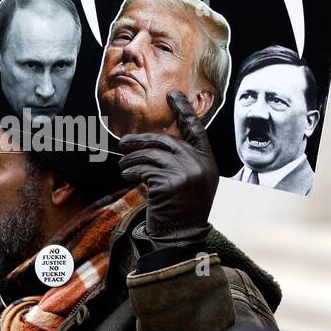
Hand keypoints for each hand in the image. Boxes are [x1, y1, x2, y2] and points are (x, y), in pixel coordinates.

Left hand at [118, 90, 217, 249]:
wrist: (181, 236)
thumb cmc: (182, 210)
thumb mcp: (192, 182)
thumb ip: (183, 161)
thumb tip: (156, 142)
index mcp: (208, 162)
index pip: (196, 129)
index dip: (184, 110)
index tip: (173, 94)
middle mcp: (200, 165)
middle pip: (166, 141)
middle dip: (141, 140)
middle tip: (123, 143)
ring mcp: (185, 174)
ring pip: (151, 156)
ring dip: (132, 159)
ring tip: (123, 165)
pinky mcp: (168, 183)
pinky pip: (144, 170)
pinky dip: (132, 171)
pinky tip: (127, 175)